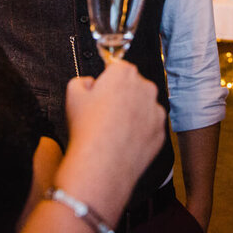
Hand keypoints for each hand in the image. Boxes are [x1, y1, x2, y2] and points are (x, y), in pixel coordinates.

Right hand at [61, 61, 165, 193]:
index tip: (102, 91)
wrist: (101, 165)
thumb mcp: (72, 95)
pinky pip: (150, 126)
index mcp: (124, 73)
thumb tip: (89, 83)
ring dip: (133, 113)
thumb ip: (81, 81)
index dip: (108, 80)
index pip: (118, 67)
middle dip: (122, 95)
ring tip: (113, 129)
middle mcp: (145, 87)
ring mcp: (156, 110)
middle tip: (105, 112)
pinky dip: (140, 131)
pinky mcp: (160, 131)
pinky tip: (123, 140)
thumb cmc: (88, 129)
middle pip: (134, 85)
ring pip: (144, 106)